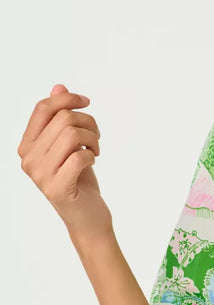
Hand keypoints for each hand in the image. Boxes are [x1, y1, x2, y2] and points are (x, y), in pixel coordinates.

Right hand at [18, 83, 112, 240]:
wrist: (87, 218)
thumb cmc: (79, 180)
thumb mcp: (70, 145)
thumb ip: (60, 118)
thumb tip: (59, 86)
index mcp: (27, 145)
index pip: (43, 108)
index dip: (67, 99)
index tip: (86, 102)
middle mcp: (28, 159)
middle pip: (62, 119)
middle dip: (87, 123)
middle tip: (96, 138)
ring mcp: (40, 175)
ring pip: (72, 134)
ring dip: (92, 139)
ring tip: (95, 150)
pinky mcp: (57, 188)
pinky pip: (79, 157)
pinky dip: (92, 155)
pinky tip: (92, 162)